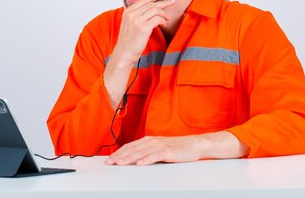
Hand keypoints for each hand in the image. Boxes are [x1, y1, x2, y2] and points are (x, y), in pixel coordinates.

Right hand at [103, 0, 174, 107]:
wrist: (124, 53)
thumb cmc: (128, 40)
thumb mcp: (129, 24)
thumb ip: (137, 15)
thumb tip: (150, 9)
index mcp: (128, 11)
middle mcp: (131, 14)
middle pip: (151, 3)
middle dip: (164, 1)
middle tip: (173, 1)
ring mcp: (137, 21)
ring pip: (155, 10)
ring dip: (164, 13)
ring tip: (167, 18)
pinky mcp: (143, 28)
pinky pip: (157, 19)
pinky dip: (162, 20)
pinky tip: (163, 23)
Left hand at [104, 132, 248, 165]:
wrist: (196, 145)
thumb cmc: (178, 148)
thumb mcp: (160, 149)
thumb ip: (148, 152)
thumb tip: (134, 159)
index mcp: (149, 140)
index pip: (130, 147)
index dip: (118, 153)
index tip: (108, 160)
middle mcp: (152, 141)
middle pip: (132, 149)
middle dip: (119, 156)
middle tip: (109, 163)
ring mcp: (160, 145)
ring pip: (141, 152)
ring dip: (129, 158)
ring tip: (120, 164)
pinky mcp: (169, 151)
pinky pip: (156, 156)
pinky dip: (147, 159)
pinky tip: (140, 164)